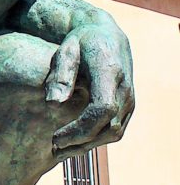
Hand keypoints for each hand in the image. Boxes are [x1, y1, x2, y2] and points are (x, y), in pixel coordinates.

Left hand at [45, 20, 134, 155]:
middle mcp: (125, 89)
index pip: (102, 109)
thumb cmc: (82, 41)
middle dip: (81, 142)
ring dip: (88, 145)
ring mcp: (130, 99)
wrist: (107, 35)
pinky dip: (96, 140)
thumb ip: (60, 75)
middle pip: (109, 127)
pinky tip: (75, 142)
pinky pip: (116, 130)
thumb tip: (53, 104)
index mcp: (110, 72)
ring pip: (114, 133)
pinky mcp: (129, 106)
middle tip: (53, 146)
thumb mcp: (66, 50)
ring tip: (61, 149)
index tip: (56, 137)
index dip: (80, 128)